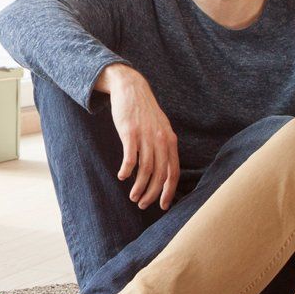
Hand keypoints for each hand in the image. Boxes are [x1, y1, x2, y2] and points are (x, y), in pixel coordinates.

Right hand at [100, 65, 179, 209]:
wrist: (131, 88)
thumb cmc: (144, 112)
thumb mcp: (160, 128)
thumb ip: (163, 147)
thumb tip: (163, 171)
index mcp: (170, 141)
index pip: (173, 172)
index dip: (168, 191)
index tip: (162, 205)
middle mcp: (161, 140)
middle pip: (159, 174)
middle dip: (152, 194)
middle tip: (142, 204)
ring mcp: (145, 136)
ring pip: (145, 170)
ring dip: (139, 187)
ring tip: (133, 197)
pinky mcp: (130, 132)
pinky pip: (130, 157)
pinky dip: (126, 170)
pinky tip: (121, 177)